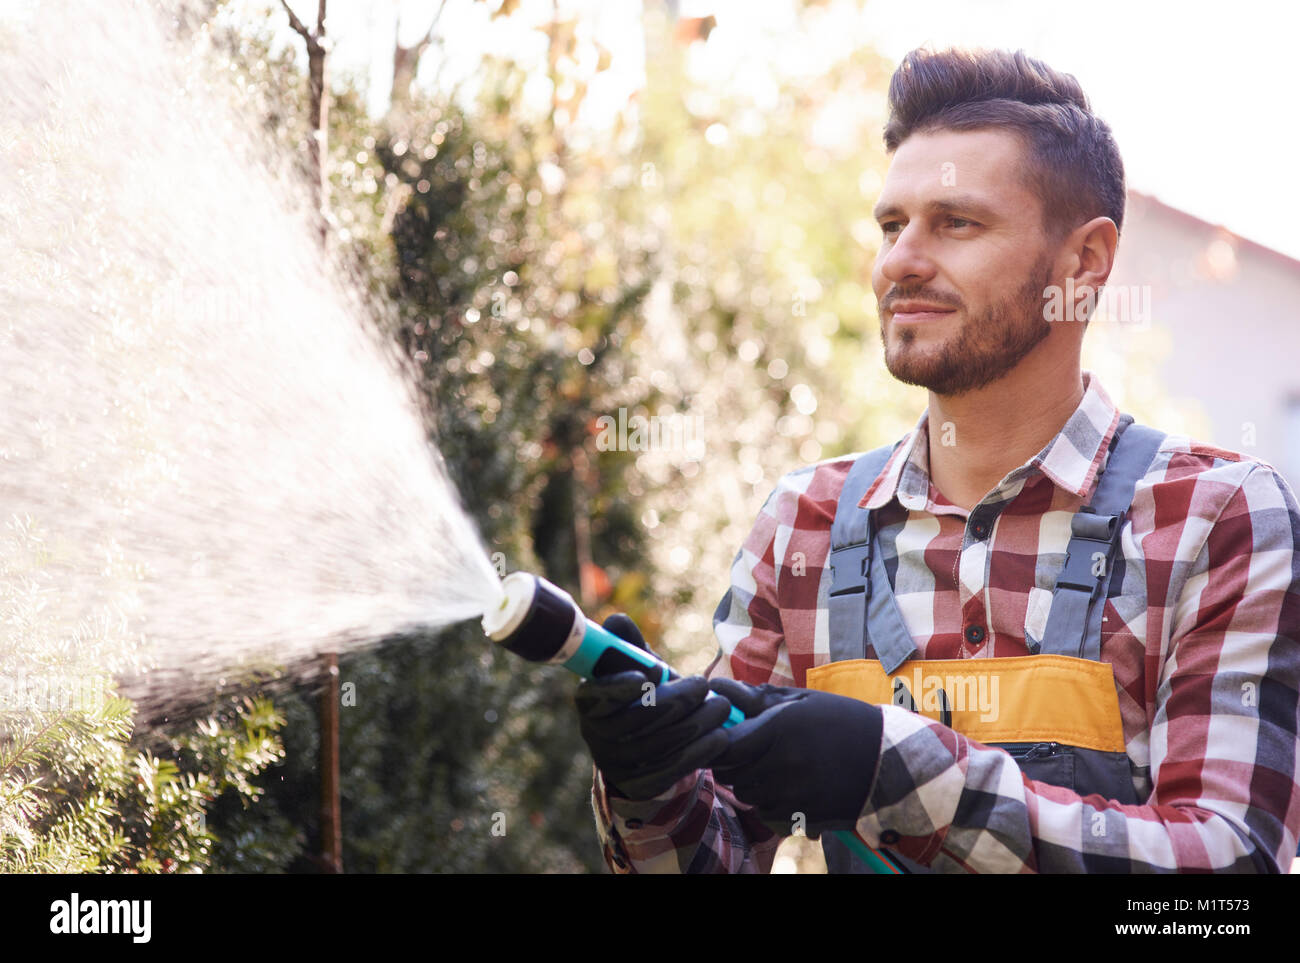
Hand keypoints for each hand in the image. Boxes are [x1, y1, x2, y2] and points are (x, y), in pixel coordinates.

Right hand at [575, 614, 732, 799]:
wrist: (650, 738)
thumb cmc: (643, 691)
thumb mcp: (637, 666)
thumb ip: (629, 645)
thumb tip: (617, 622)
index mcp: (588, 700)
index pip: (596, 695)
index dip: (620, 685)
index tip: (651, 672)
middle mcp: (594, 734)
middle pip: (632, 722)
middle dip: (673, 701)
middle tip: (703, 686)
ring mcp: (614, 763)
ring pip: (655, 747)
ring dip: (693, 726)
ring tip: (721, 707)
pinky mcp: (638, 784)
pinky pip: (668, 771)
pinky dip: (697, 753)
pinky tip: (719, 737)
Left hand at [707, 678, 882, 835]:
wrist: (888, 760)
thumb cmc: (843, 721)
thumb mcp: (803, 700)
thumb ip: (758, 698)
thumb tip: (719, 686)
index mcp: (780, 728)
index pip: (725, 747)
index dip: (720, 745)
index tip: (728, 739)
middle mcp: (783, 763)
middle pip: (732, 776)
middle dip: (734, 765)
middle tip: (749, 755)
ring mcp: (793, 794)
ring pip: (748, 797)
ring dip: (752, 785)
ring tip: (774, 770)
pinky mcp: (803, 816)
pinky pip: (768, 814)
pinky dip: (770, 804)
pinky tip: (789, 788)